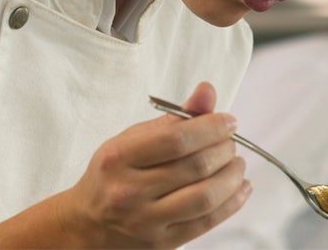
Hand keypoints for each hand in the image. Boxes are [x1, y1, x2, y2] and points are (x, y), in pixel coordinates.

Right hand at [62, 82, 251, 247]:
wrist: (87, 224)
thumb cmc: (114, 174)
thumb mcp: (133, 139)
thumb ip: (174, 117)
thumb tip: (207, 91)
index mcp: (119, 158)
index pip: (177, 139)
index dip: (211, 127)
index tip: (228, 122)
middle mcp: (129, 191)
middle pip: (195, 167)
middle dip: (224, 150)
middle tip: (230, 143)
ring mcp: (145, 221)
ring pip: (205, 197)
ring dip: (231, 176)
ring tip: (237, 164)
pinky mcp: (161, 243)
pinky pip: (207, 222)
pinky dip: (232, 203)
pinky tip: (240, 187)